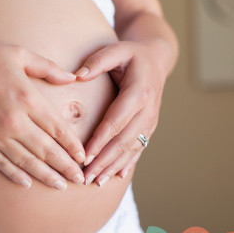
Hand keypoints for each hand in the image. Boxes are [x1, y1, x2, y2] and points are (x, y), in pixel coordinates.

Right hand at [0, 40, 85, 189]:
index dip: (73, 145)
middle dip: (67, 167)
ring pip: (28, 162)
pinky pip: (3, 165)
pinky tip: (28, 184)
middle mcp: (16, 122)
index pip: (58, 129)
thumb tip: (73, 77)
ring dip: (47, 176)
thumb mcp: (19, 54)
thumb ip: (48, 67)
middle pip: (48, 151)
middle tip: (81, 179)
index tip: (83, 156)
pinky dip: (16, 175)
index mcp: (28, 99)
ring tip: (62, 186)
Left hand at [74, 40, 169, 186]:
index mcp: (139, 92)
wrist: (156, 61)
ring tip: (97, 182)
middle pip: (123, 141)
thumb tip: (77, 76)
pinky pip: (139, 148)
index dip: (100, 141)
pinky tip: (116, 177)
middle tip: (85, 178)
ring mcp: (151, 120)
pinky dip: (127, 164)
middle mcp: (148, 110)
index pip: (116, 121)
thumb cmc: (131, 55)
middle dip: (104, 161)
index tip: (85, 156)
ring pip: (132, 148)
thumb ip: (97, 62)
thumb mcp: (116, 50)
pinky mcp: (150, 126)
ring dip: (114, 167)